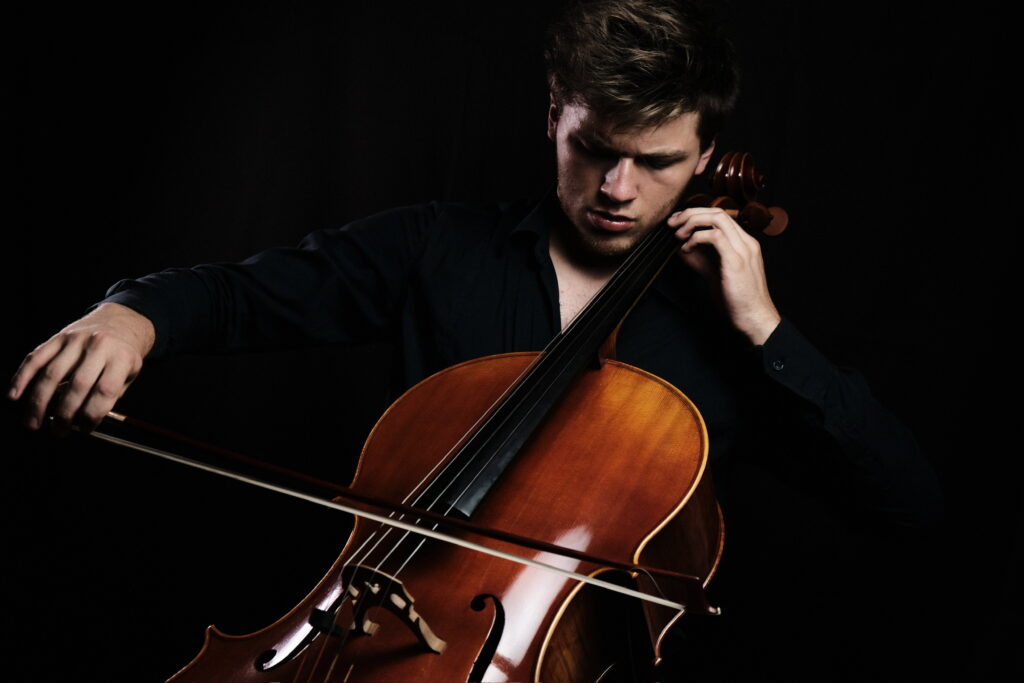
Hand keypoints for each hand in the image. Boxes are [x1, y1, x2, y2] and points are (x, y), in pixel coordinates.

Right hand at [8, 303, 155, 431]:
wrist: (120, 322)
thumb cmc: (123, 355)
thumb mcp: (129, 374)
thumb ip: (110, 396)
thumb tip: (80, 420)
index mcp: (122, 358)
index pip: (105, 391)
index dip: (92, 415)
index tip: (84, 429)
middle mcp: (99, 346)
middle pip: (77, 385)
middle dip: (64, 414)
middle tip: (58, 431)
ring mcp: (76, 340)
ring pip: (52, 374)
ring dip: (39, 403)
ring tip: (33, 423)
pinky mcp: (58, 337)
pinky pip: (36, 358)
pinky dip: (22, 377)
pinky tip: (14, 395)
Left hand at [668, 207, 780, 344]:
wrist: (754, 320)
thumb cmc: (736, 302)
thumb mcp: (715, 275)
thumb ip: (701, 260)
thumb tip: (681, 248)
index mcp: (744, 244)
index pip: (720, 216)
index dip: (696, 214)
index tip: (678, 222)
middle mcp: (746, 242)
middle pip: (717, 211)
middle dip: (690, 213)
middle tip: (671, 223)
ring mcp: (743, 250)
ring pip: (717, 218)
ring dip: (692, 222)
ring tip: (677, 235)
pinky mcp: (736, 261)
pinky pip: (714, 236)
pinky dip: (695, 238)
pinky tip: (686, 249)